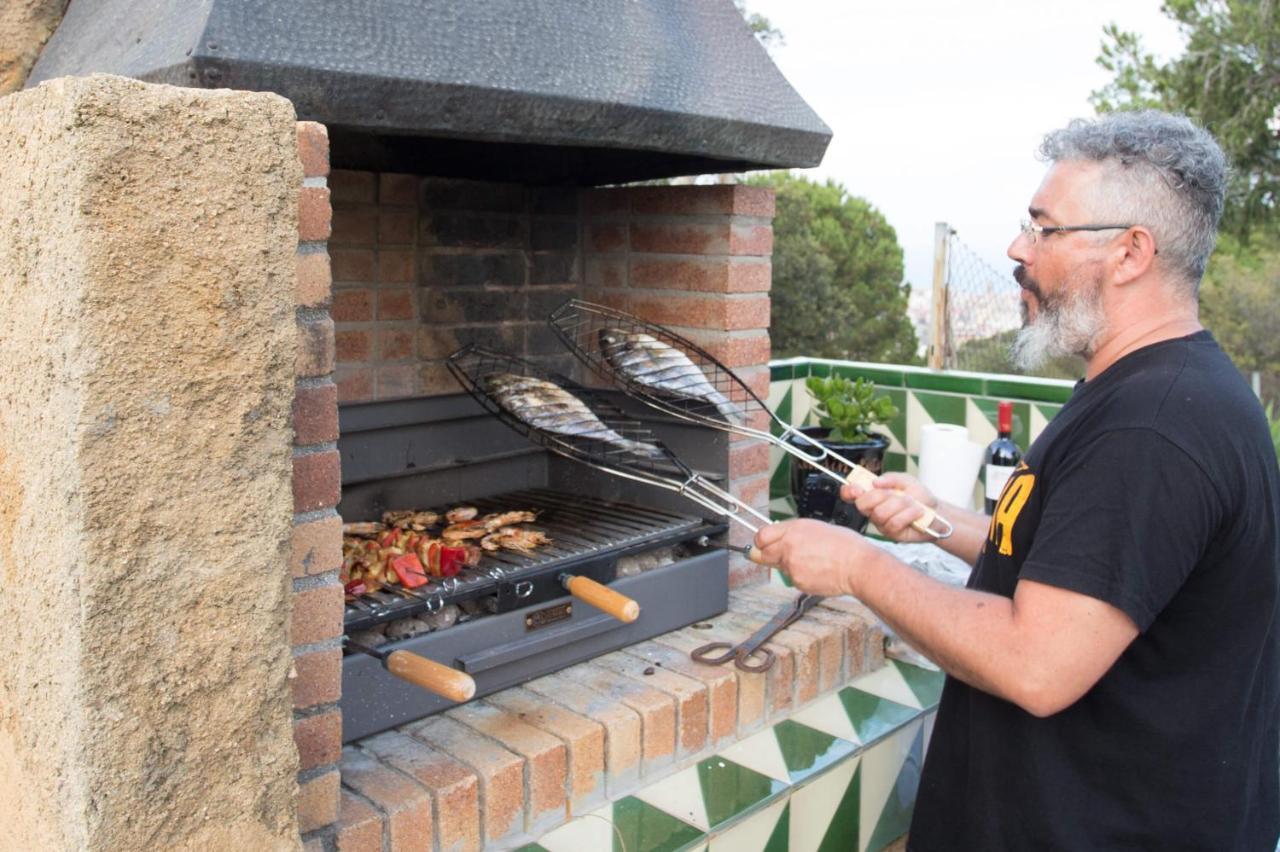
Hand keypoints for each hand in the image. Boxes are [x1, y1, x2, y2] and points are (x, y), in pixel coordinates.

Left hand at [752, 519, 880, 596]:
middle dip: (766, 555)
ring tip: (810, 562)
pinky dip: (800, 576)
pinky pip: (792, 578)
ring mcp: (791, 565)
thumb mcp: (817, 528)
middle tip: (778, 556)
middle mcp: (789, 546)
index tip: (761, 544)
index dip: (760, 541)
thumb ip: (794, 533)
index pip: (762, 536)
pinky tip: (816, 571)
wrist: (858, 566)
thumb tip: (780, 538)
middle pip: (761, 554)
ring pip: (779, 567)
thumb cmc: (845, 546)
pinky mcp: (797, 581)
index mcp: (794, 529)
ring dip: (787, 565)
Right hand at [841, 472, 937, 542]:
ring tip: (912, 503)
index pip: (851, 494)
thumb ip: (891, 478)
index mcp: (873, 494)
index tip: (858, 488)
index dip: (849, 491)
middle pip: (863, 504)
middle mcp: (873, 510)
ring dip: (900, 505)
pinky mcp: (892, 534)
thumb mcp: (907, 480)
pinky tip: (917, 512)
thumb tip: (875, 481)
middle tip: (895, 494)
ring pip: (880, 513)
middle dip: (880, 496)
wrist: (937, 513)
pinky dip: (908, 515)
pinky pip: (893, 523)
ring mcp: (881, 523)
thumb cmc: (920, 497)